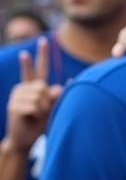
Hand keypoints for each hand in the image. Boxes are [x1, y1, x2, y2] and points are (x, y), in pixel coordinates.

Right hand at [4, 38, 60, 153]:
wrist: (23, 139)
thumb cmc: (39, 124)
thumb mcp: (51, 109)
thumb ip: (55, 97)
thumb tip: (58, 87)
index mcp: (32, 87)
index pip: (38, 69)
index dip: (41, 55)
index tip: (44, 40)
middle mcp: (23, 88)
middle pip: (43, 86)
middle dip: (47, 102)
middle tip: (41, 112)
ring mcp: (16, 96)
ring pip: (40, 97)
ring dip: (43, 109)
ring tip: (36, 117)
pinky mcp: (14, 106)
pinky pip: (34, 107)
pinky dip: (37, 115)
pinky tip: (30, 119)